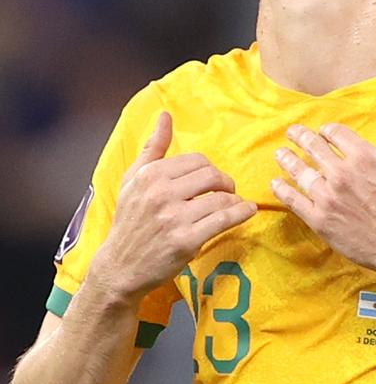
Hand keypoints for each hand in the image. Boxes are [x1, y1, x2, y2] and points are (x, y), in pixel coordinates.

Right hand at [89, 112, 256, 303]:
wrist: (119, 267)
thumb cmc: (129, 221)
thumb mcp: (132, 180)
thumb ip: (152, 147)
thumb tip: (165, 115)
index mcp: (150, 175)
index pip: (196, 160)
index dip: (211, 169)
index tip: (213, 179)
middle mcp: (161, 194)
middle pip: (211, 175)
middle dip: (225, 182)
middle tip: (227, 190)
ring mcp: (174, 218)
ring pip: (220, 198)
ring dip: (234, 200)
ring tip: (236, 203)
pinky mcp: (186, 241)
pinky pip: (223, 220)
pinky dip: (241, 213)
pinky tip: (247, 211)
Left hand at [271, 101, 375, 292]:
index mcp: (366, 157)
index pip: (335, 133)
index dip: (327, 130)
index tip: (324, 133)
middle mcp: (343, 173)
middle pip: (313, 147)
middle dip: (300, 137)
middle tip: (292, 133)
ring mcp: (329, 197)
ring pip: (300, 171)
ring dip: (287, 159)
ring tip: (280, 153)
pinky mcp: (321, 220)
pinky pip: (294, 200)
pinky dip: (282, 190)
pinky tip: (276, 183)